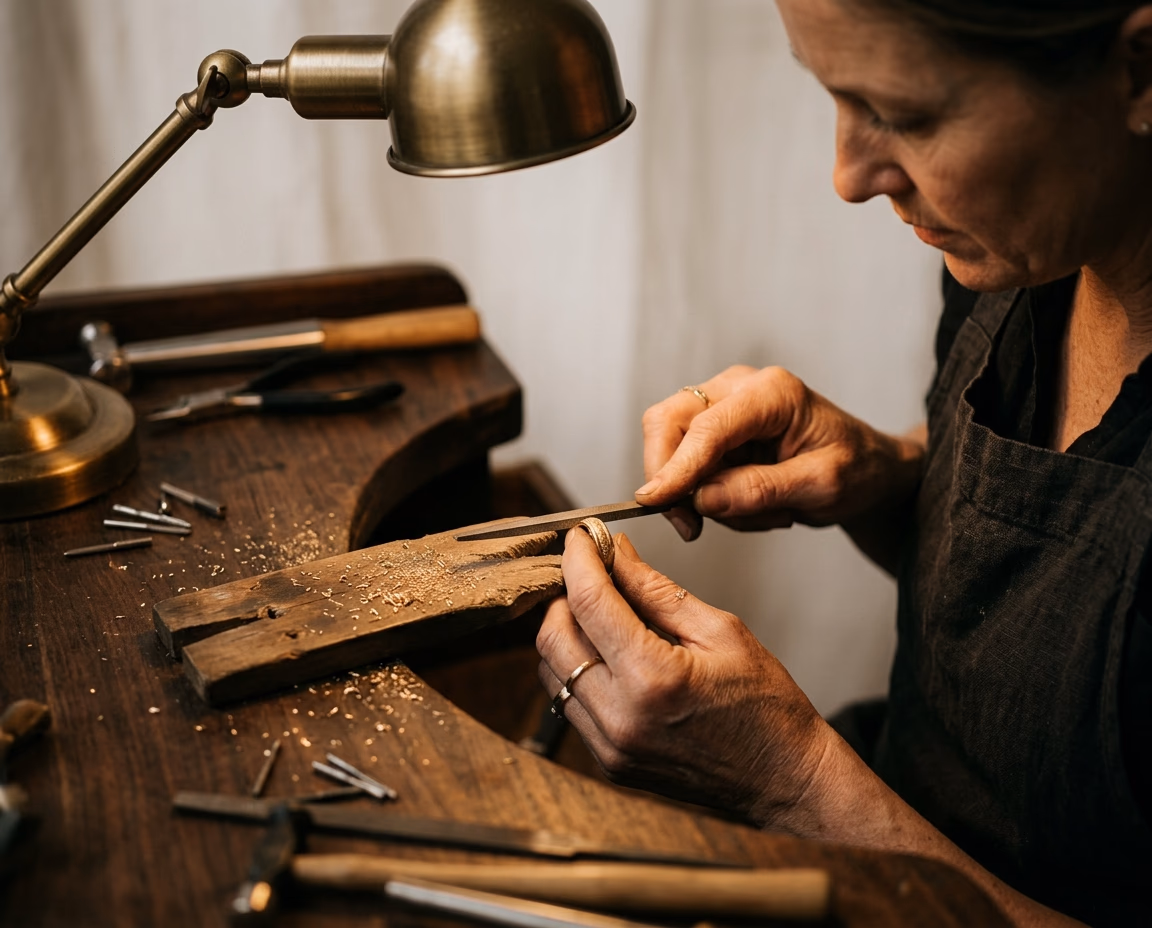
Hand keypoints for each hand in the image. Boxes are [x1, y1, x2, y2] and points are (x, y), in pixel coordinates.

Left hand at [537, 529, 831, 824]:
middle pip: (553, 637)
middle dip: (564, 594)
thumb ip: (658, 591)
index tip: (580, 537)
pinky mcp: (607, 762)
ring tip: (599, 610)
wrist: (784, 778)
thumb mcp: (719, 630)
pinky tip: (607, 652)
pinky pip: (570, 702)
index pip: (589, 602)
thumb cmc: (765, 706)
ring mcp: (609, 746)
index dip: (578, 559)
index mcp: (653, 679)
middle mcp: (620, 717)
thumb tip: (617, 553)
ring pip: (552, 670)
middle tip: (589, 572)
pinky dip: (577, 667)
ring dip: (567, 632)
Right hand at [636, 366, 923, 540]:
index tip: (653, 501)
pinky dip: (710, 497)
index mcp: (771, 392)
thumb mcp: (822, 486)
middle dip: (671, 478)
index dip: (675, 467)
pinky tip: (753, 505)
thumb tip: (702, 499)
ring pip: (671, 448)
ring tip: (763, 511)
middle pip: (668, 422)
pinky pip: (687, 468)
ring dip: (703, 495)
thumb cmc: (857, 469)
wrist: (869, 469)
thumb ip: (762, 490)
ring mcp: (722, 406)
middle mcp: (738, 388)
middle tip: (693, 527)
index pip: (707, 427)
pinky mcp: (714, 432)